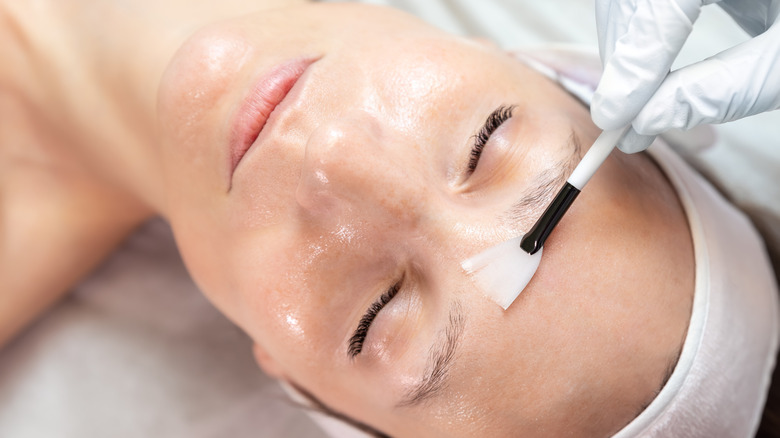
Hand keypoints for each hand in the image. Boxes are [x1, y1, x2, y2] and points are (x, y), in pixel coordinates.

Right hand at [591, 0, 779, 152]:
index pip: (662, 3)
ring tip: (637, 91)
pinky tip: (651, 60)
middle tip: (623, 110)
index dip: (634, 61)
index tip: (615, 117)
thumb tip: (650, 120)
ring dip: (627, 38)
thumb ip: (727, 87)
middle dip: (623, 49)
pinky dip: (644, 25)